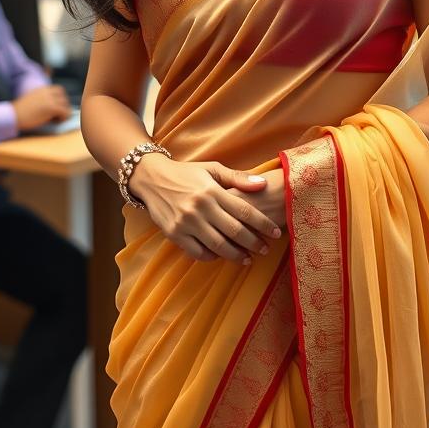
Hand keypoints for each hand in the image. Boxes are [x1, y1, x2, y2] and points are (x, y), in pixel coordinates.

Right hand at [11, 85, 70, 129]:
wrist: (12, 116)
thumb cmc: (20, 112)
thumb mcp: (32, 100)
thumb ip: (42, 98)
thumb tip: (55, 105)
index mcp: (42, 89)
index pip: (59, 90)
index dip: (60, 99)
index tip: (55, 107)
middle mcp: (47, 92)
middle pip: (64, 97)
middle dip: (63, 106)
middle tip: (55, 115)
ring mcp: (50, 99)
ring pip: (66, 105)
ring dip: (62, 113)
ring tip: (53, 119)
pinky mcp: (51, 107)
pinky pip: (65, 112)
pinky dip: (63, 118)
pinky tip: (54, 122)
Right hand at [131, 155, 281, 263]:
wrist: (152, 179)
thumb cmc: (187, 173)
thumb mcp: (212, 169)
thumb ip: (238, 178)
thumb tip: (263, 184)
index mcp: (212, 191)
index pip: (244, 210)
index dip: (263, 224)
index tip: (276, 233)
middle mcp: (200, 208)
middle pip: (234, 231)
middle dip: (254, 243)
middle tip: (266, 249)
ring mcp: (186, 223)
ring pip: (218, 246)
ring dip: (237, 255)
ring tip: (249, 259)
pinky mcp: (174, 235)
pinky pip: (198, 252)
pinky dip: (212, 257)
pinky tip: (222, 256)